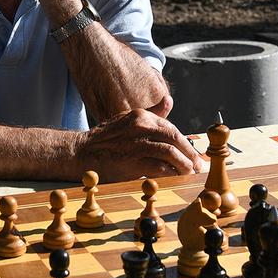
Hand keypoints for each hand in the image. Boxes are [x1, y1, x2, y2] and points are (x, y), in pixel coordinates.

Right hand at [73, 109, 205, 181]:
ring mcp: (137, 143)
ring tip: (189, 171)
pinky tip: (175, 176)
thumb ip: (150, 114)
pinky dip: (171, 172)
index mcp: (141, 115)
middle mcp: (141, 125)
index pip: (171, 127)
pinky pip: (160, 166)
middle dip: (189, 152)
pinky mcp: (133, 160)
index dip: (184, 141)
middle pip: (175, 137)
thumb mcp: (127, 120)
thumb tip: (169, 100)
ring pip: (171, 151)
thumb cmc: (105, 139)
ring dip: (184, 163)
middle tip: (197, 163)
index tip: (192, 152)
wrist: (80, 152)